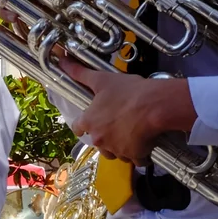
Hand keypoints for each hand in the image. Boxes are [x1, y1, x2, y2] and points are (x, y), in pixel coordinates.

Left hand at [73, 72, 196, 163]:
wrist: (154, 106)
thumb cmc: (128, 91)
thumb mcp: (103, 79)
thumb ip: (81, 73)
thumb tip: (63, 60)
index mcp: (89, 122)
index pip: (77, 128)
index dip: (83, 126)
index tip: (88, 124)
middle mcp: (98, 139)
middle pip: (98, 142)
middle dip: (106, 136)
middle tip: (119, 124)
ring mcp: (115, 149)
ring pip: (115, 152)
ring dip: (120, 146)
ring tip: (132, 133)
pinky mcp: (132, 156)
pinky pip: (133, 158)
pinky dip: (138, 153)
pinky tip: (145, 142)